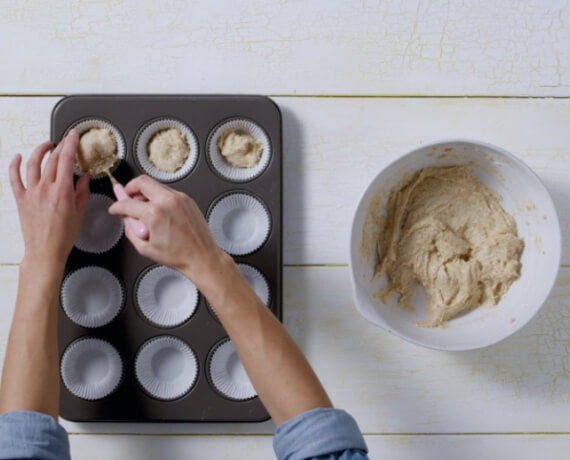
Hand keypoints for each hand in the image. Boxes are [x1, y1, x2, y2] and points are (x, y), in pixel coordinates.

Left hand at [9, 129, 89, 272]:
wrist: (45, 251)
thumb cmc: (63, 236)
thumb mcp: (79, 212)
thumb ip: (82, 191)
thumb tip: (84, 178)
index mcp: (62, 191)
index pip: (66, 160)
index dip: (70, 144)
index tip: (73, 136)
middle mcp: (45, 189)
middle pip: (51, 160)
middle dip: (59, 146)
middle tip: (65, 141)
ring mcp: (31, 193)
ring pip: (33, 164)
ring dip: (39, 151)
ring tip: (46, 145)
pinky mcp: (21, 199)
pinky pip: (14, 178)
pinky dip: (14, 165)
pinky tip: (17, 156)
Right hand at [108, 175, 225, 286]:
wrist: (202, 257)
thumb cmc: (180, 255)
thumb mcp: (146, 248)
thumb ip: (131, 231)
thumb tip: (127, 220)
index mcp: (155, 214)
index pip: (128, 204)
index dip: (117, 206)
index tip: (115, 209)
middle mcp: (168, 201)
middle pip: (141, 182)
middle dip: (130, 188)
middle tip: (126, 196)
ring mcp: (179, 198)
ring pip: (156, 185)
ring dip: (145, 193)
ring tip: (144, 208)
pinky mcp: (187, 199)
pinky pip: (168, 192)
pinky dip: (159, 198)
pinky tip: (159, 211)